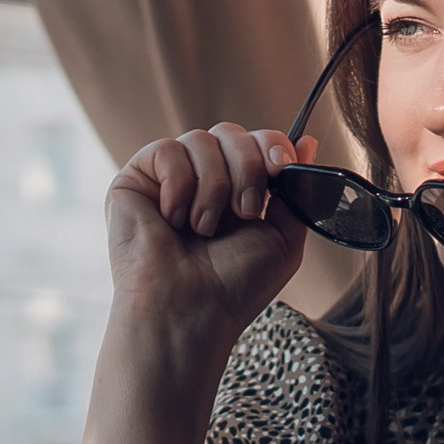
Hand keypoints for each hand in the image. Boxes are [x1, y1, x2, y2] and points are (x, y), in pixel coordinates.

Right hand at [73, 125, 318, 443]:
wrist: (188, 310)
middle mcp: (202, 180)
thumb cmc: (234, 286)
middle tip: (245, 213)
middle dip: (247, 168)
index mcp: (236, 191)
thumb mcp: (283, 238)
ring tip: (202, 230)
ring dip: (213, 188)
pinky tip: (172, 221)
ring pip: (200, 139)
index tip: (282, 167)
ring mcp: (167, 179)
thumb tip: (308, 141)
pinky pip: (167, 150)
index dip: (272, 144)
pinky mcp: (135, 179)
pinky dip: (178, 187)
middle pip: (231, 132)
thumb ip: (296, 191)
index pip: (256, 141)